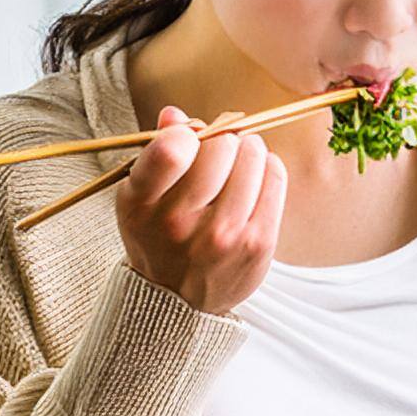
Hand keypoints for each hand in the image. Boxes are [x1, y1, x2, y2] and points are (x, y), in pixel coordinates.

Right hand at [116, 106, 286, 314]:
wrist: (177, 301)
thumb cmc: (158, 237)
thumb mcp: (141, 198)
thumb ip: (156, 152)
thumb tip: (176, 114)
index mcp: (141, 204)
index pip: (172, 149)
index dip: (188, 133)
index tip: (191, 140)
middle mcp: (179, 222)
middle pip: (219, 147)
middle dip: (223, 140)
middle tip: (221, 151)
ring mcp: (222, 235)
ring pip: (251, 157)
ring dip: (248, 149)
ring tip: (240, 159)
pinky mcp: (257, 243)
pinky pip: (275, 177)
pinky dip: (269, 167)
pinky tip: (257, 176)